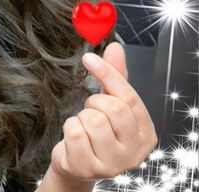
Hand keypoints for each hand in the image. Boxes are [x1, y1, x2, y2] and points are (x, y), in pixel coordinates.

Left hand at [49, 42, 157, 182]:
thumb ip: (115, 76)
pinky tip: (75, 138)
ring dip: (81, 116)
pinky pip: (74, 132)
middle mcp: (134, 152)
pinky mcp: (88, 168)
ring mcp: (113, 164)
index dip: (108, 74)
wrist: (76, 163)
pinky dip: (69, 127)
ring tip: (85, 126)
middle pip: (114, 109)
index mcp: (145, 133)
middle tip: (90, 108)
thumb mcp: (109, 102)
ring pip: (93, 120)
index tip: (89, 58)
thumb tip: (116, 47)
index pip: (130, 97)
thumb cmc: (96, 131)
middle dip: (94, 101)